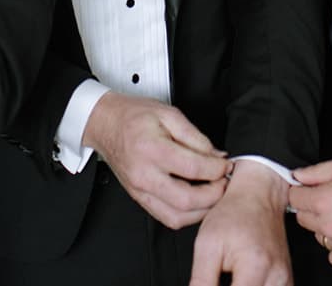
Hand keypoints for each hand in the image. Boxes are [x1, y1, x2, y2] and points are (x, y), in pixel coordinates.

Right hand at [83, 93, 229, 228]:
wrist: (104, 124)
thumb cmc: (133, 116)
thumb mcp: (169, 114)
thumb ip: (196, 137)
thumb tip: (216, 156)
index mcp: (152, 150)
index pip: (194, 169)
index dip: (217, 169)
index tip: (227, 165)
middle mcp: (144, 175)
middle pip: (187, 200)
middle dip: (214, 195)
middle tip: (224, 182)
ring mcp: (140, 190)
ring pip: (177, 217)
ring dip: (202, 210)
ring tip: (213, 193)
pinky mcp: (139, 198)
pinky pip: (166, 218)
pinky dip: (187, 215)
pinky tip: (197, 202)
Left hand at [189, 160, 291, 285]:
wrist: (259, 194)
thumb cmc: (234, 213)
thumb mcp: (207, 244)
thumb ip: (201, 281)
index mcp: (256, 266)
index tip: (208, 285)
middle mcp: (277, 277)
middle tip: (217, 279)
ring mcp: (285, 281)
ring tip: (229, 278)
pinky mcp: (286, 282)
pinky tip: (239, 281)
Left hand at [289, 157, 331, 268]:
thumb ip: (317, 172)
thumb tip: (298, 176)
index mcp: (325, 201)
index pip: (294, 199)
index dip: (302, 192)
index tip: (309, 191)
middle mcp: (331, 225)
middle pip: (304, 220)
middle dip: (313, 209)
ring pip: (320, 237)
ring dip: (328, 228)